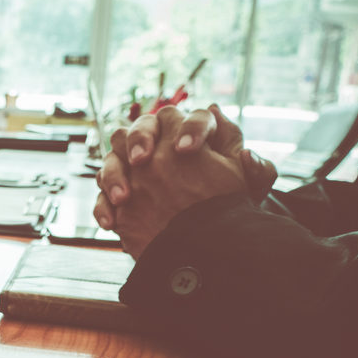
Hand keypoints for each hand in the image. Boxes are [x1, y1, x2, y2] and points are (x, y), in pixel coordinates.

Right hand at [94, 104, 276, 229]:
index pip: (187, 118)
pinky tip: (112, 224)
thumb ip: (255, 171)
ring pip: (113, 158)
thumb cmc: (228, 207)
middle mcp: (160, 146)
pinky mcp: (119, 197)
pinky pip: (102, 196)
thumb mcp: (247, 191)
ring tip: (124, 197)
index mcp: (193, 135)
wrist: (207, 238)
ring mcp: (135, 171)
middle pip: (140, 127)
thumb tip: (245, 152)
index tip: (188, 151)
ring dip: (114, 174)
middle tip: (142, 160)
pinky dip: (103, 208)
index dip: (187, 129)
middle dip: (138, 139)